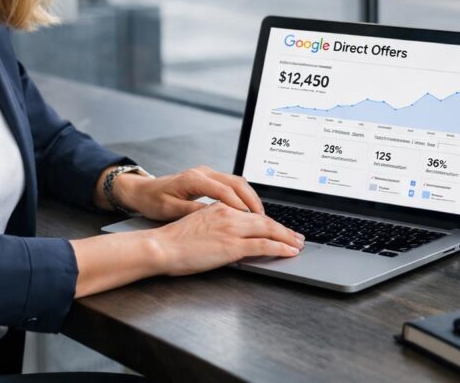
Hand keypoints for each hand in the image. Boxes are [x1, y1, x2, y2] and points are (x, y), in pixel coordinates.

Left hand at [113, 165, 264, 220]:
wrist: (142, 191)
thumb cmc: (153, 200)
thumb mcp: (169, 209)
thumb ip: (191, 211)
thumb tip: (212, 216)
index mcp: (193, 179)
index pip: (223, 190)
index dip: (239, 205)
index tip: (251, 219)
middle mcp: (203, 172)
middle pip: (236, 182)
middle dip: (252, 200)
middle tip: (264, 218)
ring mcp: (207, 173)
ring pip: (237, 181)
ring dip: (250, 197)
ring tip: (260, 215)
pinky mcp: (208, 178)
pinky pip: (231, 184)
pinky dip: (242, 196)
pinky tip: (248, 209)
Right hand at [150, 202, 304, 275]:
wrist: (161, 246)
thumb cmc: (173, 241)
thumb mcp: (197, 224)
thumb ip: (216, 224)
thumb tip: (228, 234)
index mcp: (220, 207)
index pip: (251, 213)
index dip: (269, 221)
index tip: (279, 227)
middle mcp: (228, 214)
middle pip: (264, 220)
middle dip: (283, 229)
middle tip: (296, 236)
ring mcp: (231, 229)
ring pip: (268, 230)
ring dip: (287, 237)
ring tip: (298, 244)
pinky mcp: (232, 246)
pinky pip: (263, 245)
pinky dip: (280, 248)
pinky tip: (290, 252)